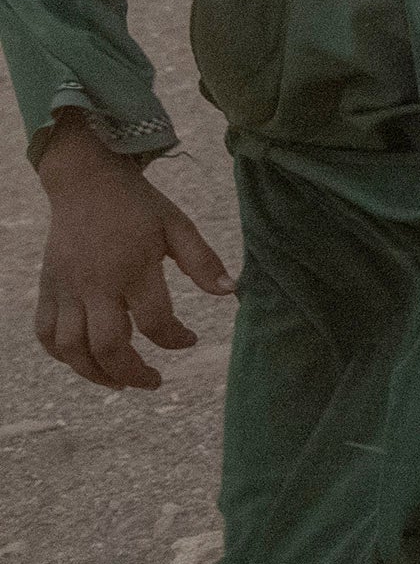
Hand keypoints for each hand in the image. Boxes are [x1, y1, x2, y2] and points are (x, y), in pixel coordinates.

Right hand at [32, 118, 231, 391]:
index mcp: (132, 268)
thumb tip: (231, 291)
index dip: (176, 339)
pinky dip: (62, 355)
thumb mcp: (178, 225)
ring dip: (95, 373)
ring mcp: (65, 289)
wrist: (86, 182)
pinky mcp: (48, 289)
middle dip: (132, 372)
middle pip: (107, 345)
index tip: (191, 340)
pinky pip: (45, 333)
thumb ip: (203, 260)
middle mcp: (94, 284)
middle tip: (155, 381)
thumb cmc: (138, 206)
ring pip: (70, 348)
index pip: (155, 321)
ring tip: (121, 381)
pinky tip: (85, 361)